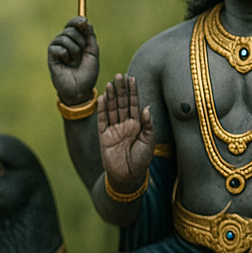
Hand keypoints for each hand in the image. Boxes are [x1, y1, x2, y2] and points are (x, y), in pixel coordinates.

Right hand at [48, 17, 99, 103]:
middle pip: (70, 29)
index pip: (74, 23)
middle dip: (80, 41)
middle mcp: (65, 41)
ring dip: (75, 50)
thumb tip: (85, 21)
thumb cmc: (87, 73)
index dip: (78, 20)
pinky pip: (59, 48)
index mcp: (76, 39)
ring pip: (65, 37)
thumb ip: (90, 36)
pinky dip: (66, 56)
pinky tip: (67, 64)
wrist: (80, 90)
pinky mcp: (51, 55)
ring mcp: (57, 47)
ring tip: (75, 61)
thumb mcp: (93, 52)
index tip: (84, 22)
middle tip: (82, 54)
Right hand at [98, 73, 154, 189]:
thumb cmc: (141, 160)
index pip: (134, 103)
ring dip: (111, 96)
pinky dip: (102, 109)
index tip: (131, 78)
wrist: (128, 177)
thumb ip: (148, 124)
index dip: (133, 91)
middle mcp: (125, 124)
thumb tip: (146, 107)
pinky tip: (102, 98)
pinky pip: (102, 120)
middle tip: (119, 75)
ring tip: (110, 83)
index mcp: (137, 124)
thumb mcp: (149, 141)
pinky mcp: (104, 136)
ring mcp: (114, 129)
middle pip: (121, 103)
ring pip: (112, 109)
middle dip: (120, 89)